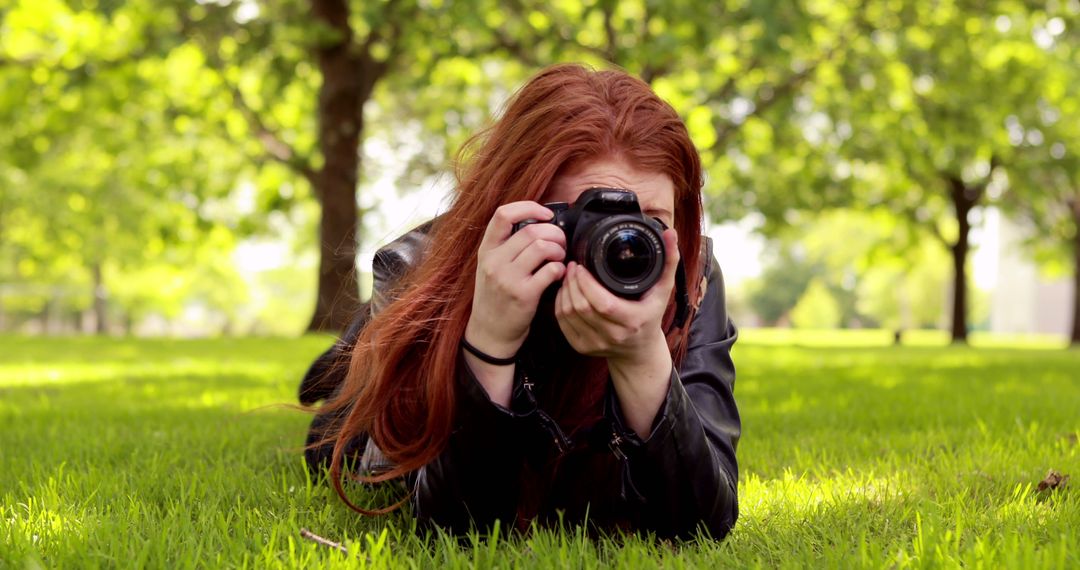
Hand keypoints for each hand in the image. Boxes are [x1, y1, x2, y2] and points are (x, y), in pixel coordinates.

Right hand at [464, 201, 567, 359]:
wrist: (489, 333)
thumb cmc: (495, 297)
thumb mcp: (490, 267)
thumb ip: (507, 246)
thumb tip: (539, 223)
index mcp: (486, 250)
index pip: (503, 214)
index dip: (529, 207)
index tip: (545, 214)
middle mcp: (494, 261)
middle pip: (532, 230)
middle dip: (554, 232)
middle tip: (560, 242)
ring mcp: (508, 278)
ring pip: (543, 247)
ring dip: (559, 250)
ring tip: (559, 257)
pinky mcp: (523, 295)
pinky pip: (550, 270)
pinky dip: (560, 269)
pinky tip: (558, 274)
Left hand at [555, 229, 679, 437]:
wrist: (639, 352)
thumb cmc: (651, 316)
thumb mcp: (663, 291)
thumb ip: (668, 262)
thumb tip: (670, 234)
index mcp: (632, 321)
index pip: (602, 302)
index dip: (586, 283)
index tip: (581, 266)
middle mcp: (613, 335)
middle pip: (581, 307)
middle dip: (572, 282)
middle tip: (572, 266)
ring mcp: (595, 344)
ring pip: (568, 314)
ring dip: (564, 291)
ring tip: (568, 276)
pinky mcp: (581, 347)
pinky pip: (563, 323)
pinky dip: (560, 304)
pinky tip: (564, 292)